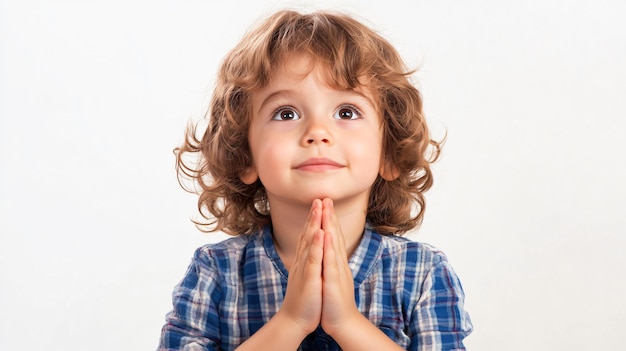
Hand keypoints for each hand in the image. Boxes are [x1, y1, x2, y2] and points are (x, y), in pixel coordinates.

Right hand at [278, 199, 323, 334]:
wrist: (295, 319)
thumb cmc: (304, 298)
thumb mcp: (308, 275)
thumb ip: (310, 260)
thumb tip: (313, 249)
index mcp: (305, 260)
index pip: (310, 235)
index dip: (315, 218)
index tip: (320, 202)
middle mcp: (303, 261)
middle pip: (308, 234)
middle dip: (314, 215)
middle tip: (319, 197)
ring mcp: (305, 269)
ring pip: (309, 243)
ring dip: (313, 224)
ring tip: (319, 207)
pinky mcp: (309, 279)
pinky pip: (312, 260)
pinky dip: (315, 246)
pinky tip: (319, 234)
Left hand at [319, 198, 359, 336]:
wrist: (343, 322)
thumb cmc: (335, 300)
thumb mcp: (331, 276)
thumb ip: (330, 262)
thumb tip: (328, 250)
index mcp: (335, 262)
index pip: (332, 237)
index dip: (329, 220)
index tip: (325, 203)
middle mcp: (338, 264)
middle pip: (334, 236)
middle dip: (330, 216)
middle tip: (326, 197)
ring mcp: (337, 272)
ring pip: (333, 245)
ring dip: (330, 226)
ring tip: (327, 210)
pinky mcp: (333, 282)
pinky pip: (330, 262)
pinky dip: (328, 248)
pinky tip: (326, 236)